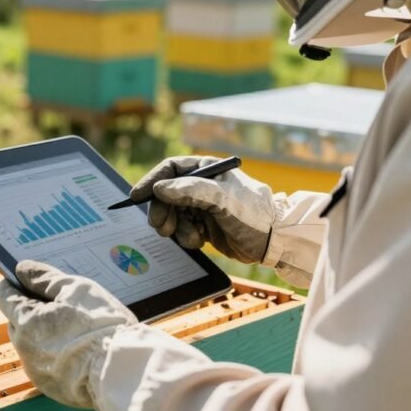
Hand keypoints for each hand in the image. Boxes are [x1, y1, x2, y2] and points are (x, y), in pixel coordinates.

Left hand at [0, 260, 136, 408]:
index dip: (15, 285)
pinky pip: (44, 363)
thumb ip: (44, 277)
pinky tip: (76, 347)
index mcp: (27, 321)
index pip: (5, 296)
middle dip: (31, 310)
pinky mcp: (49, 385)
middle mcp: (24, 348)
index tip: (27, 280)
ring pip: (31, 343)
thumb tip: (22, 269)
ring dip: (43, 332)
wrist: (120, 369)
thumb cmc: (100, 324)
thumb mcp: (75, 288)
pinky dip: (54, 353)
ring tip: (73, 326)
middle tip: (59, 303)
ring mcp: (36, 370)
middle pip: (17, 320)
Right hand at [129, 156, 277, 263]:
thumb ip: (191, 190)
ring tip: (191, 236)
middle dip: (162, 211)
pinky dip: (185, 237)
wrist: (273, 241)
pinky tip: (199, 241)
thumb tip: (160, 188)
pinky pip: (181, 229)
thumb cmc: (253, 213)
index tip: (137, 196)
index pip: (170, 169)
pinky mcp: (203, 225)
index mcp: (206, 169)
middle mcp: (202, 186)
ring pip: (172, 214)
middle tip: (161, 227)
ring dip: (175, 228)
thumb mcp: (222, 199)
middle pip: (166, 194)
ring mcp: (201, 206)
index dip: (152, 181)